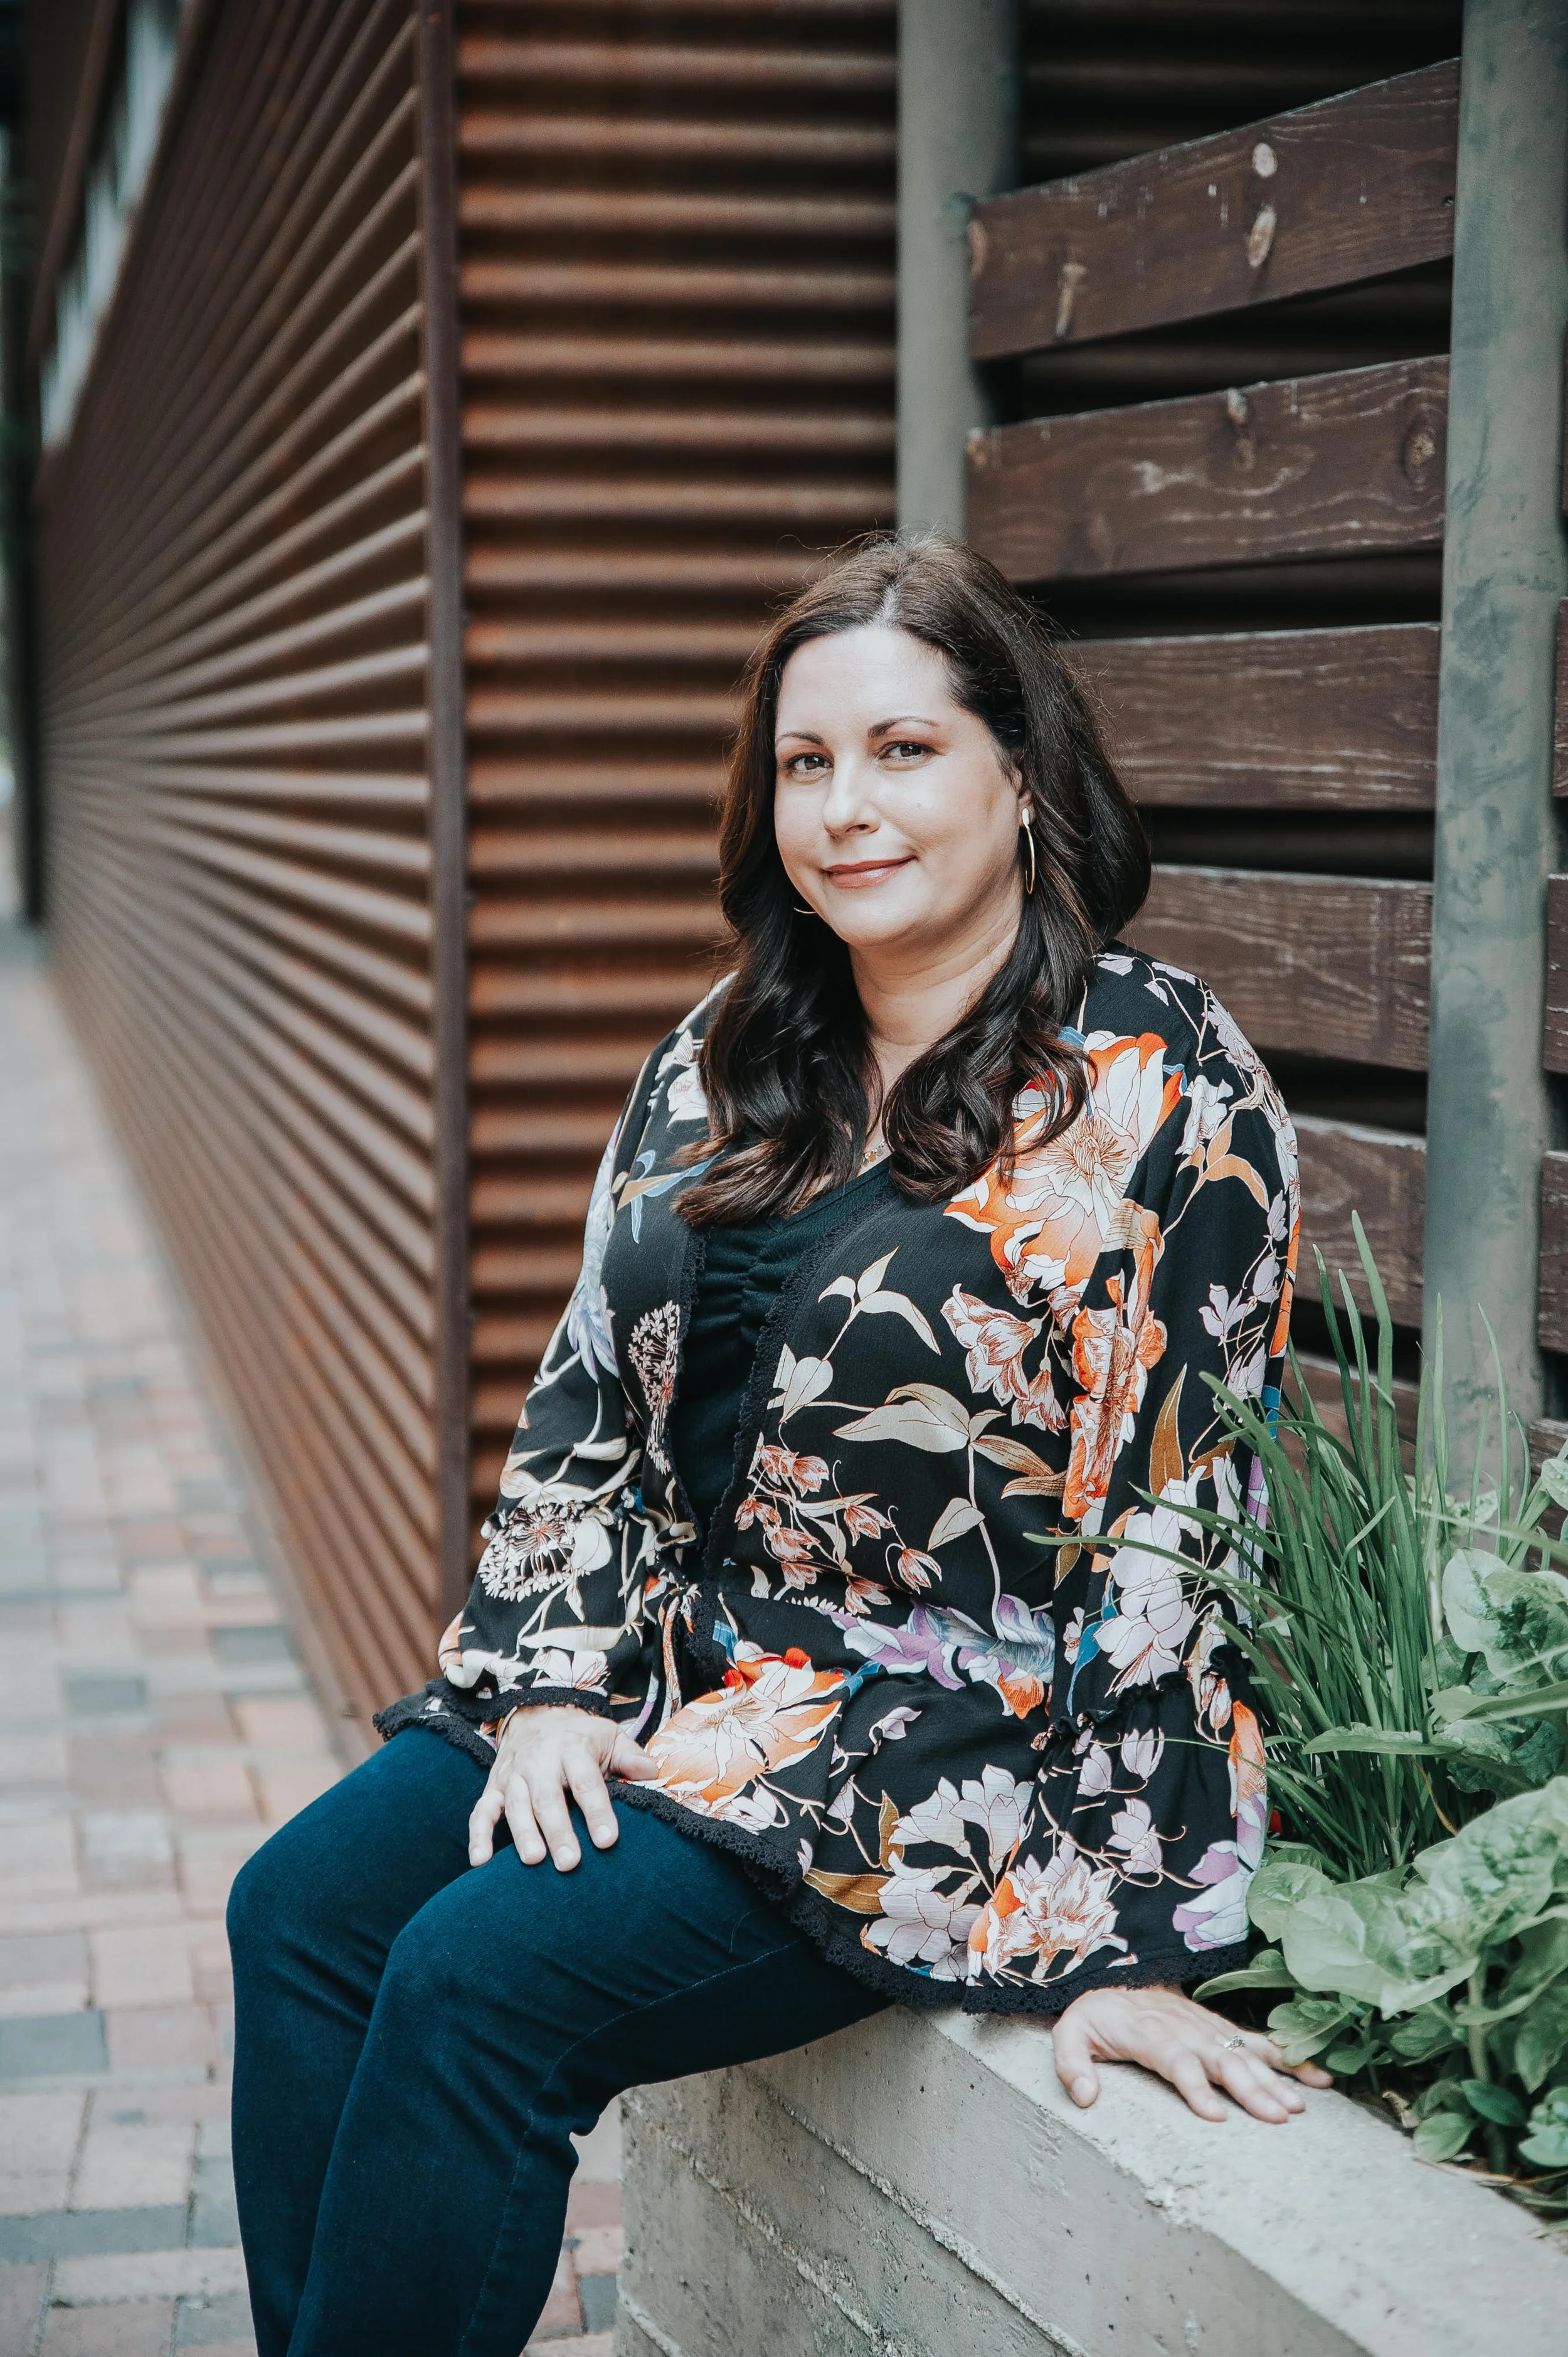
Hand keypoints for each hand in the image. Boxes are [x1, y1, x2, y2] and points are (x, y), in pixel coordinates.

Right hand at [467, 1705, 658, 1871]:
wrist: (538, 1714)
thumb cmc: (582, 1737)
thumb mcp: (610, 1737)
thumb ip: (632, 1758)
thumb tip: (655, 1777)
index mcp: (573, 1748)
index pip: (586, 1782)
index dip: (597, 1811)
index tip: (608, 1841)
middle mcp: (540, 1760)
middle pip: (548, 1798)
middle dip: (558, 1831)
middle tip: (570, 1862)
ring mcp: (513, 1774)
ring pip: (515, 1805)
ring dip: (523, 1834)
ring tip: (534, 1861)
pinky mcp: (493, 1787)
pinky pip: (481, 1812)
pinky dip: (478, 1836)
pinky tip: (480, 1862)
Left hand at [1050, 1982, 1333, 2124]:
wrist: (1116, 1974)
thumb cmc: (1096, 2013)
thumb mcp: (1070, 2033)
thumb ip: (1071, 2064)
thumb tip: (1084, 2098)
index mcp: (1148, 2031)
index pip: (1175, 2059)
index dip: (1196, 2086)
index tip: (1216, 2115)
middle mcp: (1183, 2027)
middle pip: (1219, 2059)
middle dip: (1249, 2088)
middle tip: (1276, 2118)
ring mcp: (1207, 2026)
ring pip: (1243, 2053)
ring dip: (1272, 2079)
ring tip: (1297, 2107)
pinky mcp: (1221, 2029)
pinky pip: (1258, 2043)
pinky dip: (1289, 2058)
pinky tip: (1317, 2079)